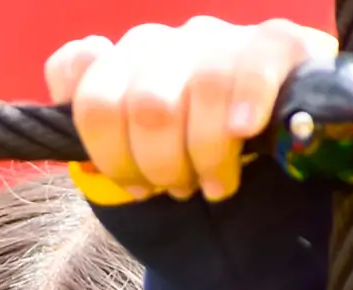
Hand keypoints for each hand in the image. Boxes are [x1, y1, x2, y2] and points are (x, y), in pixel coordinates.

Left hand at [45, 18, 336, 202]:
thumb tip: (80, 113)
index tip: (135, 186)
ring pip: (204, 88)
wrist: (260, 143)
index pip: (94, 101)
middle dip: (163, 163)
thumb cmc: (181, 151)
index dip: (112, 156)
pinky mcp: (273, 44)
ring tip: (217, 183)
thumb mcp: (127, 152)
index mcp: (119, 65)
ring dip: (209, 151)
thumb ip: (93, 127)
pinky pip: (255, 65)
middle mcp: (162, 43)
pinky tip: (244, 132)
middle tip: (180, 188)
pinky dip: (248, 101)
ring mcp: (215, 39)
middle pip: (148, 104)